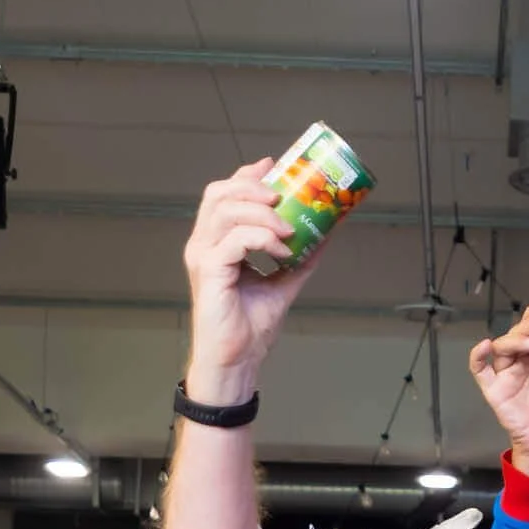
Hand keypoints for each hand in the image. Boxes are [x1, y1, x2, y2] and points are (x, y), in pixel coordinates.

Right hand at [182, 160, 320, 402]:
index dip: (247, 175)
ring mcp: (203, 256)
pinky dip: (262, 237)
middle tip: (283, 195)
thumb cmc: (249, 328)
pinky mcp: (209, 270)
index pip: (223, 194)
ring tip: (288, 229)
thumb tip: (326, 235)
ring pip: (226, 210)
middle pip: (219, 193)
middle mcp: (203, 244)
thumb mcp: (282, 283)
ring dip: (262, 213)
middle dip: (253, 186)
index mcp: (215, 242)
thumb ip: (299, 258)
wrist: (237, 360)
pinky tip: (281, 249)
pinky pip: (235, 239)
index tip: (275, 168)